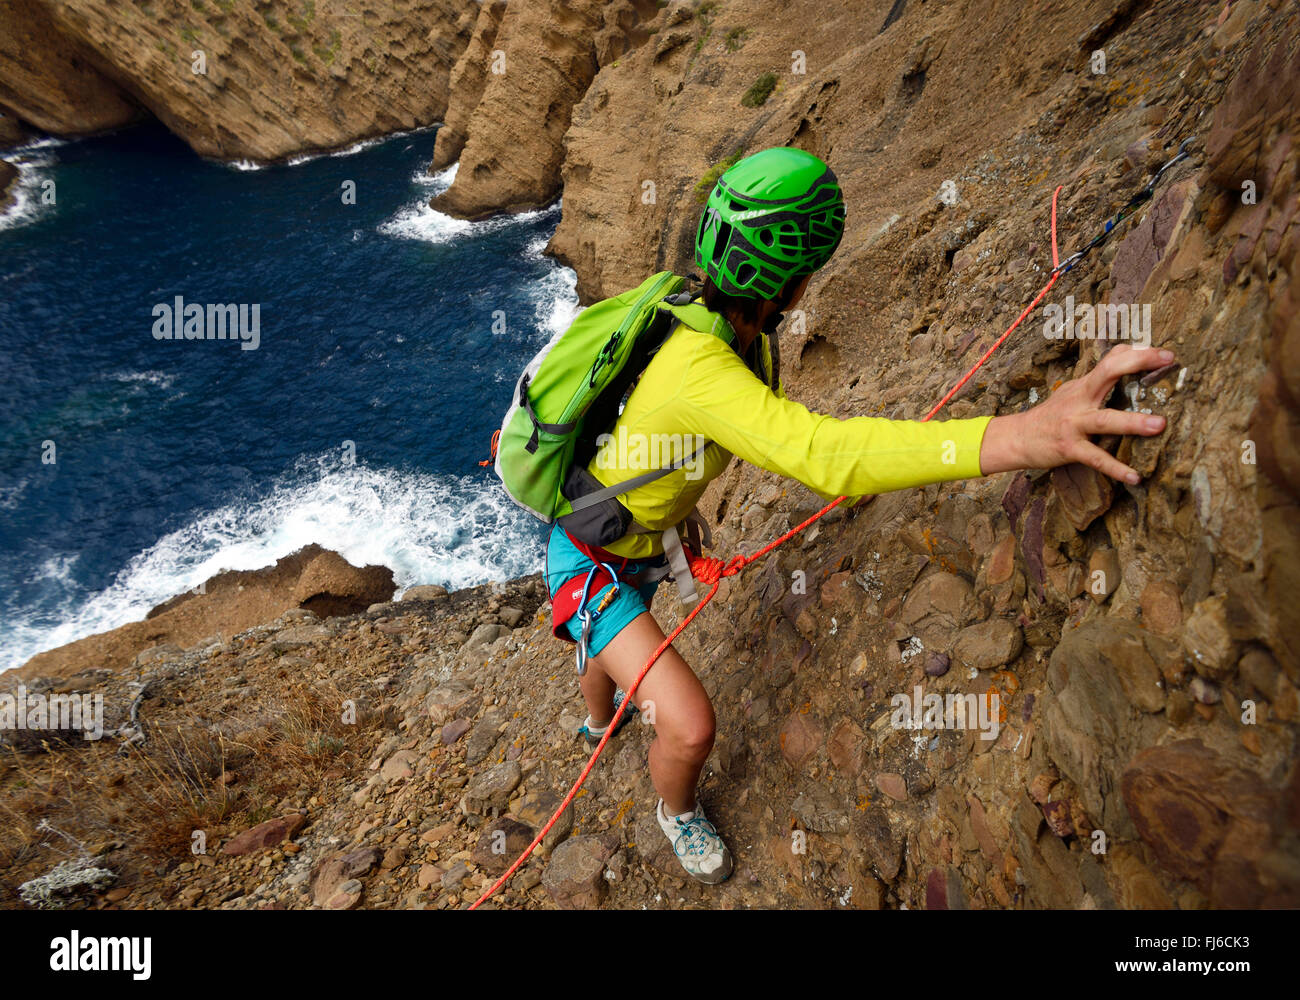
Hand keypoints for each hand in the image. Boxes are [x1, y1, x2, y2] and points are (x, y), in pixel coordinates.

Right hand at [979, 345, 1173, 483]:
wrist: (1018, 438)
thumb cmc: (1051, 416)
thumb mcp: (1072, 393)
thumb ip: (1097, 384)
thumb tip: (1124, 369)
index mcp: (1084, 385)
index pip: (1111, 359)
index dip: (1138, 352)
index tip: (1166, 353)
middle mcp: (1080, 399)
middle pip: (1109, 372)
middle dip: (1138, 363)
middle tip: (1168, 360)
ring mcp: (1074, 424)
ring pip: (1106, 419)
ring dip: (1133, 422)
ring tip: (1159, 425)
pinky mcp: (1069, 448)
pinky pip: (1096, 459)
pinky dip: (1116, 469)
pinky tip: (1135, 477)